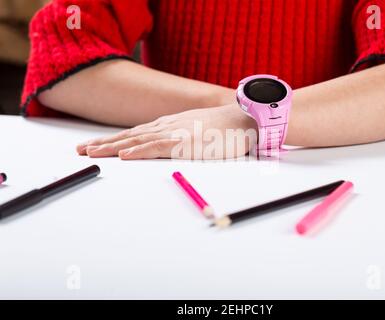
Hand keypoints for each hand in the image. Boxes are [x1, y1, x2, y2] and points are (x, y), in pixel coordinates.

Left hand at [77, 104, 257, 159]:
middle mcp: (167, 127)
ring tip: (91, 153)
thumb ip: (183, 137)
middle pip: (129, 136)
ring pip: (137, 141)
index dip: (114, 140)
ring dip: (113, 147)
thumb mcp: (198, 131)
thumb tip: (172, 148)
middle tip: (81, 150)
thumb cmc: (225, 128)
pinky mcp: (185, 143)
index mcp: (169, 126)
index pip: (135, 133)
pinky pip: (157, 147)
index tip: (95, 146)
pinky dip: (139, 151)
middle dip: (104, 143)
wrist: (244, 118)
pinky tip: (124, 156)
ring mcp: (175, 133)